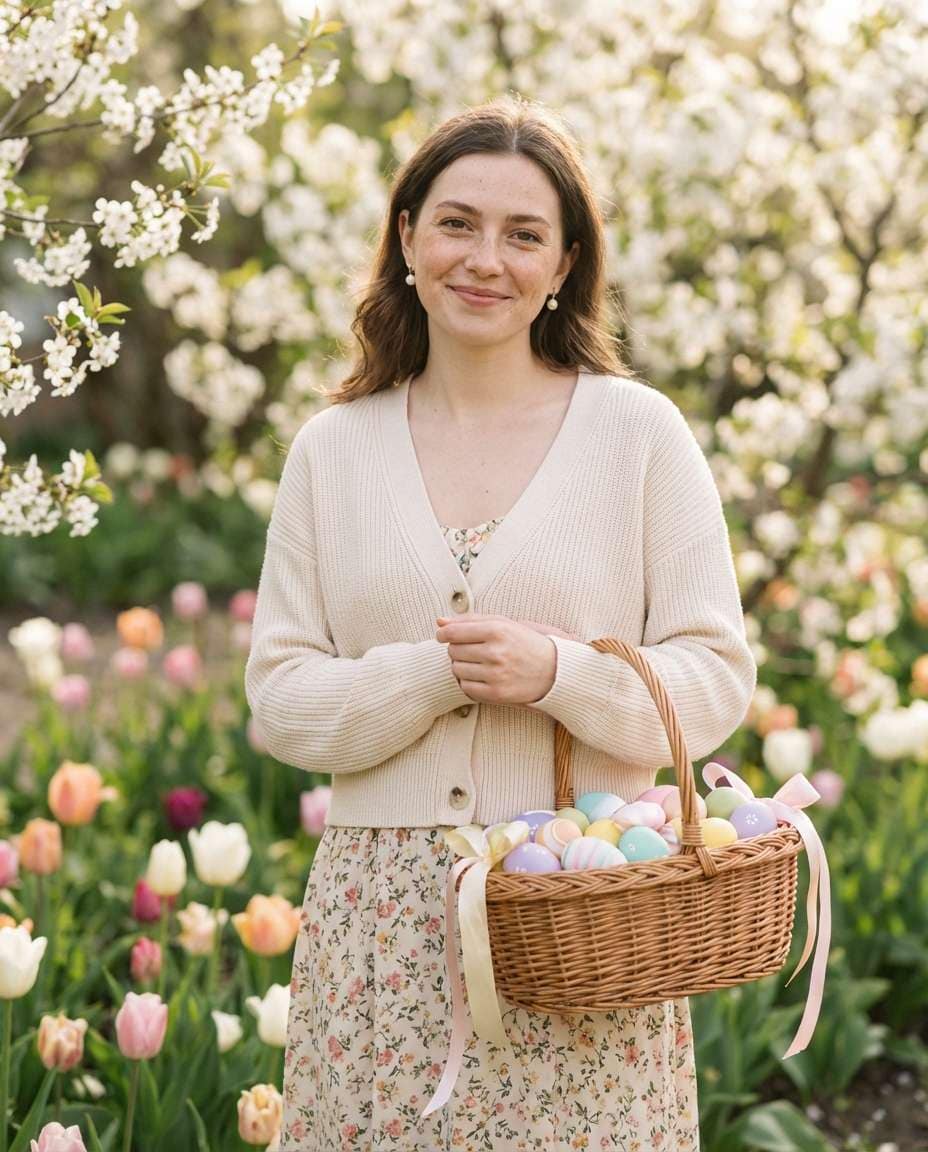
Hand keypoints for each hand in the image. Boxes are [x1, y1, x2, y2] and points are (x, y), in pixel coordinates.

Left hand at [435, 612, 559, 705]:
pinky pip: (465, 688)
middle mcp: (496, 652)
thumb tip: (439, 621)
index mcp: (497, 630)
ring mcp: (496, 675)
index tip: (443, 635)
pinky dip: (469, 683)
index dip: (443, 634)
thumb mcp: (502, 624)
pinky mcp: (497, 694)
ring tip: (479, 663)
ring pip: (456, 670)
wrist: (553, 670)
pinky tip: (482, 677)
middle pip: (453, 651)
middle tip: (472, 650)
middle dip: (457, 649)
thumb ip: (470, 620)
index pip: (453, 632)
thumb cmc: (524, 643)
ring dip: (463, 666)